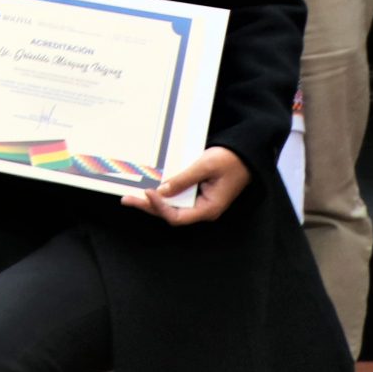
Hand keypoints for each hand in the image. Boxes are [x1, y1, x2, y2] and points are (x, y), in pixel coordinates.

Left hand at [122, 146, 248, 225]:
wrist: (246, 154)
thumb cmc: (230, 160)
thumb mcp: (205, 166)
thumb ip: (183, 179)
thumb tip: (161, 191)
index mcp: (208, 208)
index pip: (178, 217)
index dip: (160, 207)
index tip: (148, 192)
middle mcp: (203, 209)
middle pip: (170, 214)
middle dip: (148, 206)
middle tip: (126, 199)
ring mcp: (199, 203)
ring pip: (171, 207)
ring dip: (151, 202)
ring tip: (131, 196)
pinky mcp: (196, 194)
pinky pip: (176, 198)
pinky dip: (161, 194)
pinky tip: (147, 189)